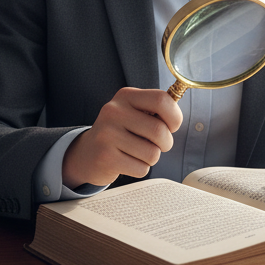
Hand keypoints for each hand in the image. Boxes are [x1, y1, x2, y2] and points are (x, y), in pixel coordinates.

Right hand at [62, 88, 182, 188]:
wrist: (88, 153)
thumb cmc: (122, 132)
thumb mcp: (135, 112)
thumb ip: (156, 110)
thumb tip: (176, 118)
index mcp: (126, 95)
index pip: (162, 100)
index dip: (174, 117)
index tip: (172, 126)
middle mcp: (114, 111)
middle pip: (159, 130)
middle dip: (166, 143)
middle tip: (158, 145)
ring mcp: (108, 134)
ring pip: (152, 153)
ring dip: (152, 158)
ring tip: (138, 153)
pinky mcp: (106, 157)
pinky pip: (141, 168)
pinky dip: (141, 168)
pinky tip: (128, 162)